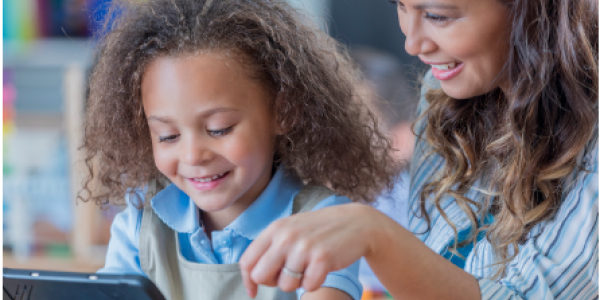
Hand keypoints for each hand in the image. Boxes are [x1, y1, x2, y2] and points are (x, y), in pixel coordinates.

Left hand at [239, 203, 384, 297]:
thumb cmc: (320, 231)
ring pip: (285, 285)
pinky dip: (315, 282)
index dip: (248, 280)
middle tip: (289, 275)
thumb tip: (252, 275)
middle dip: (273, 282)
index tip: (253, 291)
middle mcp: (286, 237)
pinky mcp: (322, 258)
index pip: (248, 261)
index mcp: (275, 229)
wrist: (357, 223)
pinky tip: (322, 268)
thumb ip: (271, 246)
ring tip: (309, 267)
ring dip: (297, 282)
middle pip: (261, 276)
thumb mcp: (291, 229)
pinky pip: (308, 286)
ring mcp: (304, 247)